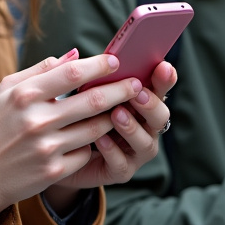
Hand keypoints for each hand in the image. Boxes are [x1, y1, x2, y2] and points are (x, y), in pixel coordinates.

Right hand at [0, 49, 142, 214]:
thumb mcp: (7, 90)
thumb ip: (41, 70)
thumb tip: (76, 54)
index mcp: (24, 95)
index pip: (72, 72)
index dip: (99, 65)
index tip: (116, 61)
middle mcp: (36, 120)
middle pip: (93, 100)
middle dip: (121, 90)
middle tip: (136, 84)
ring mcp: (47, 147)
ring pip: (97, 128)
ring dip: (113, 117)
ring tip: (122, 109)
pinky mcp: (54, 170)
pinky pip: (87, 152)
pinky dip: (92, 144)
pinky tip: (92, 139)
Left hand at [44, 59, 177, 210]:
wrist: (60, 153)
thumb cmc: (76, 116)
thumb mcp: (82, 93)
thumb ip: (90, 77)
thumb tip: (83, 53)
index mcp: (141, 103)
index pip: (160, 88)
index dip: (165, 78)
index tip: (162, 66)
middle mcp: (145, 127)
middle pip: (161, 116)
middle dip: (152, 104)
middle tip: (138, 92)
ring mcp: (135, 152)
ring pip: (146, 142)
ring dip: (132, 127)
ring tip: (116, 114)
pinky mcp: (120, 171)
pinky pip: (122, 164)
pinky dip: (113, 151)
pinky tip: (101, 139)